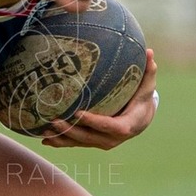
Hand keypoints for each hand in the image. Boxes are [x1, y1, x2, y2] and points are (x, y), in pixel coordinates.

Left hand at [40, 49, 158, 149]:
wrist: (140, 120)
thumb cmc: (141, 99)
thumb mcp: (147, 87)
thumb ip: (148, 72)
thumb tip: (151, 52)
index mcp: (126, 126)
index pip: (108, 126)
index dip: (93, 121)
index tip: (78, 112)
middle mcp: (113, 139)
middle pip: (90, 137)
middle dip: (72, 130)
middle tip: (55, 120)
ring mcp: (102, 143)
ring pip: (80, 143)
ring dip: (62, 138)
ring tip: (45, 131)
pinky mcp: (93, 143)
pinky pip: (76, 144)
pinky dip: (61, 142)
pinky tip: (45, 139)